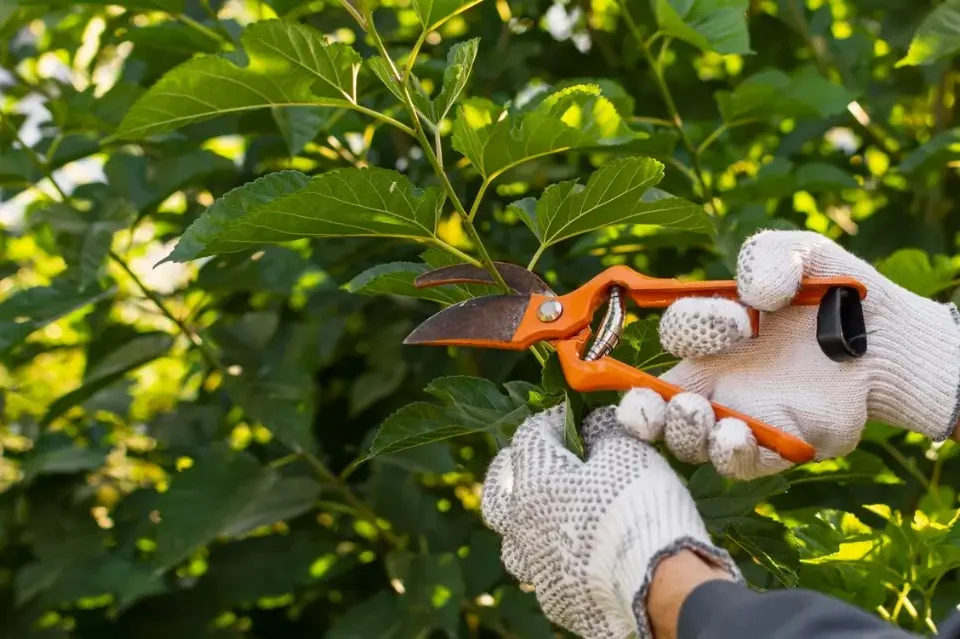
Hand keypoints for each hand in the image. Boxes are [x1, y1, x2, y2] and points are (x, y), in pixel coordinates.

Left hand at [481, 404, 739, 638]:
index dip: (554, 420)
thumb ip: (603, 430)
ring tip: (550, 512)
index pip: (530, 435)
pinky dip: (553, 556)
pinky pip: (543, 571)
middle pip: (498, 490)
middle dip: (515, 470)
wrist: (659, 584)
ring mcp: (535, 566)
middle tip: (538, 462)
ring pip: (513, 538)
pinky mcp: (555, 598)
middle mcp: (522, 525)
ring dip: (526, 520)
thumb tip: (594, 424)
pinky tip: (575, 552)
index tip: (577, 417)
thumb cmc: (638, 506)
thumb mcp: (626, 450)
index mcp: (533, 481)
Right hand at [616, 230, 959, 479]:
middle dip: (644, 409)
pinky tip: (736, 435)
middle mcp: (716, 381)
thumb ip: (769, 255)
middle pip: (655, 407)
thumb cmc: (837, 294)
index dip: (692, 328)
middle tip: (667, 401)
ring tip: (703, 415)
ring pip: (690, 442)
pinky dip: (731, 454)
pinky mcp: (778, 447)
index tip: (740, 320)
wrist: (889, 339)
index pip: (674, 337)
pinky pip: (740, 464)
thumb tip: (753, 295)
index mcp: (711, 335)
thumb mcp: (803, 254)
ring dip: (686, 433)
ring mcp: (743, 418)